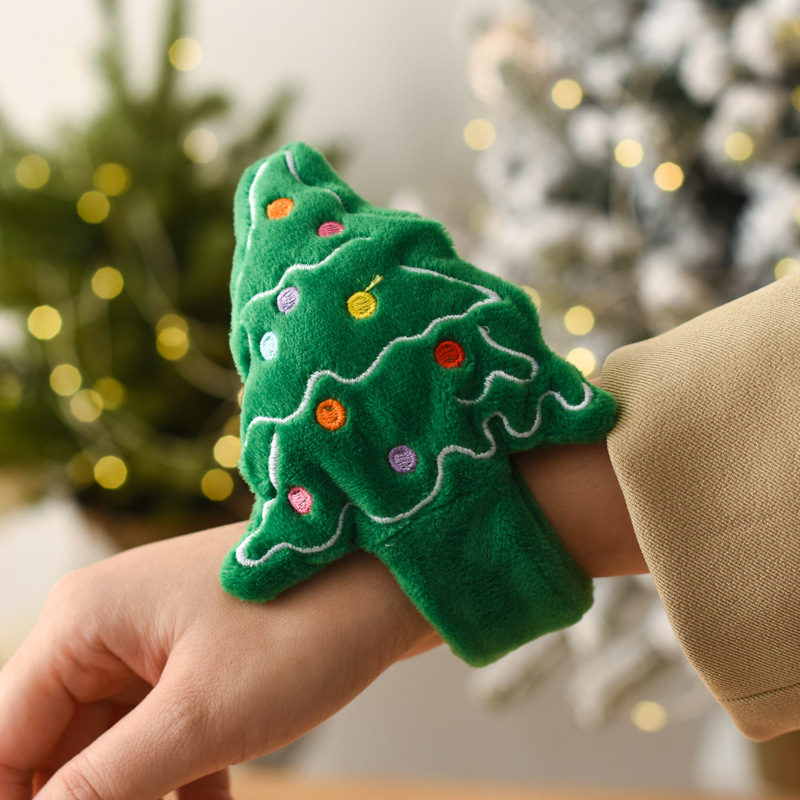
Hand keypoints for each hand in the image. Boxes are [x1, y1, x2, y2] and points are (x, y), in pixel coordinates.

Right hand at [0, 522, 431, 798]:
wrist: (396, 576)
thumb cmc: (305, 625)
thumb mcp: (199, 718)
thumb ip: (102, 785)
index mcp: (82, 622)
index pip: (4, 742)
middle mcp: (105, 627)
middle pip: (56, 749)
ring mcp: (155, 643)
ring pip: (112, 752)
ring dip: (140, 797)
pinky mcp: (198, 662)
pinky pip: (163, 738)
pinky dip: (180, 785)